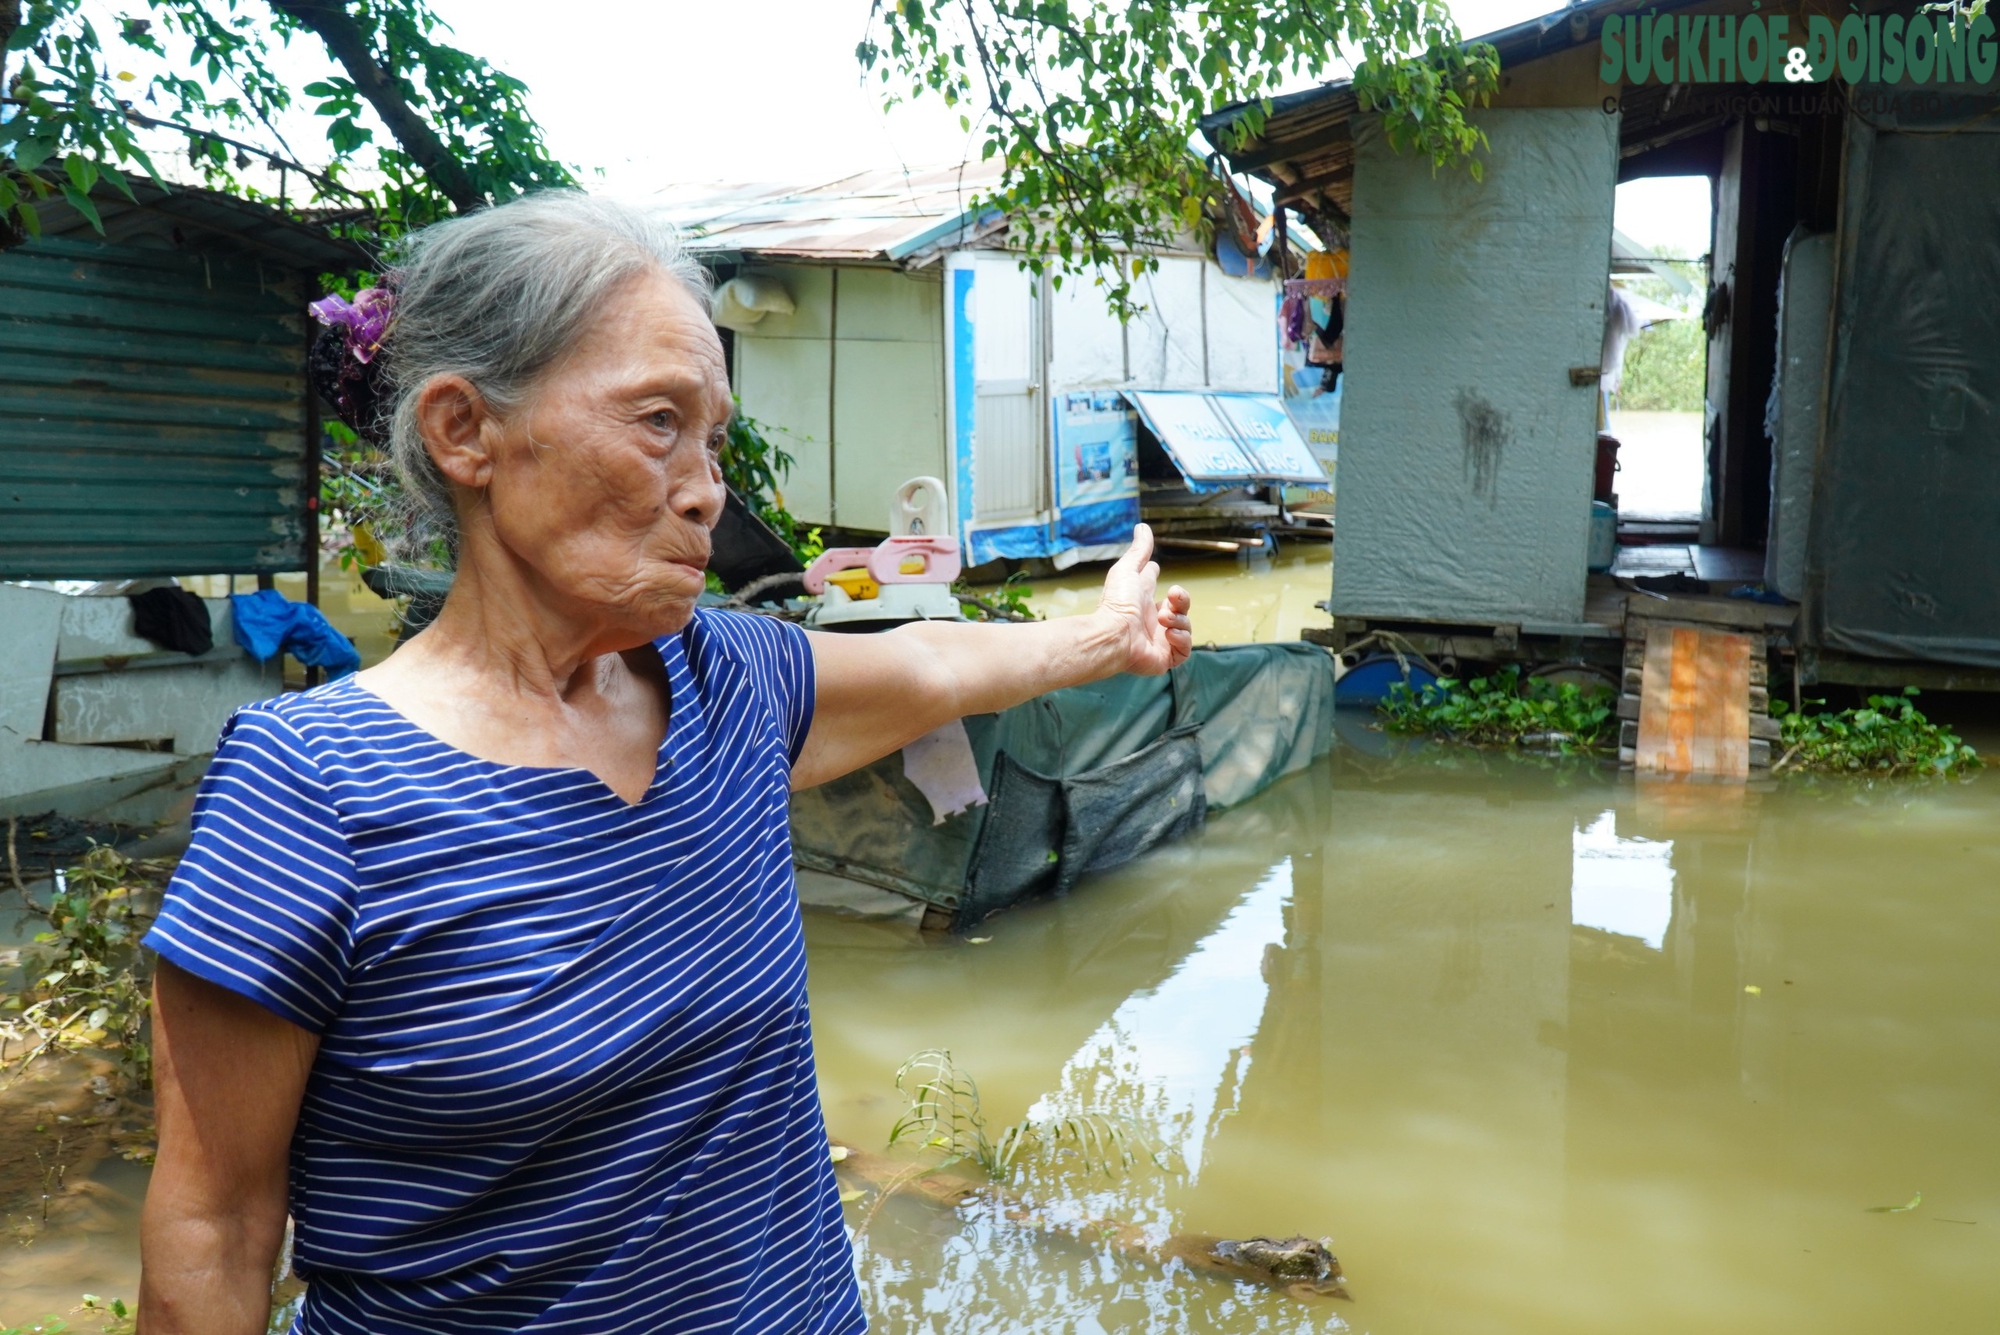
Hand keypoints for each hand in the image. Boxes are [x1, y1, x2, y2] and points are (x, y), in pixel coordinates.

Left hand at [1095, 523, 1192, 675]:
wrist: (1113, 634)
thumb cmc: (1116, 603)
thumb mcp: (1128, 570)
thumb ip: (1139, 550)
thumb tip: (1143, 526)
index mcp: (1143, 603)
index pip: (1162, 594)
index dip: (1169, 587)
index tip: (1158, 572)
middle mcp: (1151, 623)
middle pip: (1181, 610)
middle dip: (1183, 600)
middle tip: (1173, 596)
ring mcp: (1159, 642)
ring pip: (1186, 628)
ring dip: (1180, 619)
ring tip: (1164, 618)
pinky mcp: (1164, 658)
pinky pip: (1184, 650)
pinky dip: (1182, 639)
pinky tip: (1169, 633)